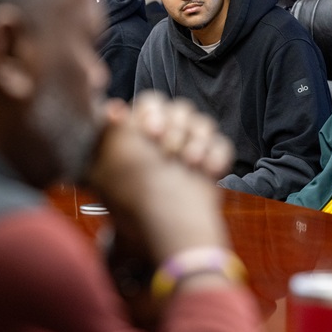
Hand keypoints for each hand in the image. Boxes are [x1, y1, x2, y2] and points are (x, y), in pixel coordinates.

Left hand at [88, 92, 233, 264]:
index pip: (151, 103)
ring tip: (190, 163)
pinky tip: (204, 172)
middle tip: (169, 151)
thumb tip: (113, 107)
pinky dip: (214, 156)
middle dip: (176, 129)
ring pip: (202, 123)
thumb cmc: (136, 196)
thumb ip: (110, 127)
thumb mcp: (112, 159)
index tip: (150, 132)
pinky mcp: (210, 165)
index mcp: (138, 137)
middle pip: (180, 110)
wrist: (171, 227)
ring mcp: (188, 152)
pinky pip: (221, 144)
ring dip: (196, 142)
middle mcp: (163, 141)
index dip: (153, 113)